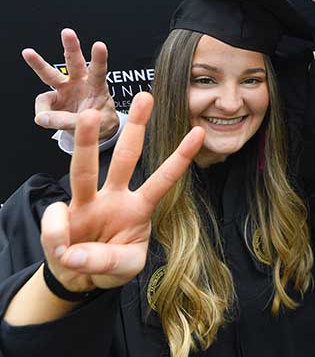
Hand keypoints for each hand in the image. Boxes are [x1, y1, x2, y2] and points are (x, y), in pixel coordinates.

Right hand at [22, 28, 119, 140]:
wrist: (96, 129)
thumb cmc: (100, 120)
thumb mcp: (93, 124)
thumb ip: (69, 121)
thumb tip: (42, 118)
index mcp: (97, 86)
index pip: (99, 70)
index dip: (99, 58)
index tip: (99, 45)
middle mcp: (80, 83)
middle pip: (74, 62)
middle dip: (71, 47)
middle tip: (67, 32)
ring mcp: (66, 89)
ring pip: (51, 74)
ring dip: (38, 63)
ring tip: (28, 53)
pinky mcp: (54, 98)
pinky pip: (43, 103)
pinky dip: (43, 113)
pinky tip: (46, 118)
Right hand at [40, 92, 203, 291]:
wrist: (79, 277)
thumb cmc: (110, 264)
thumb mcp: (125, 268)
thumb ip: (107, 260)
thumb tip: (73, 251)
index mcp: (139, 207)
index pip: (164, 179)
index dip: (180, 158)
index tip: (199, 133)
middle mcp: (114, 197)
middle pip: (126, 156)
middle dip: (137, 127)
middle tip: (146, 96)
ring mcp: (87, 203)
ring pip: (85, 168)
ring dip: (87, 140)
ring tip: (89, 117)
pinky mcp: (62, 215)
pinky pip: (56, 218)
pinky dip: (57, 235)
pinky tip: (64, 251)